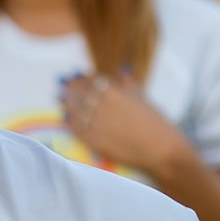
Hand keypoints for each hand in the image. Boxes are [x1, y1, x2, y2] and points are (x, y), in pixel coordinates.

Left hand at [61, 72, 188, 179]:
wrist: (159, 149)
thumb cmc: (155, 122)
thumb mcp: (142, 98)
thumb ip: (128, 84)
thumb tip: (121, 71)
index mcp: (113, 92)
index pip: (92, 81)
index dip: (83, 77)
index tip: (76, 74)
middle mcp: (101, 106)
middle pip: (80, 93)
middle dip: (71, 87)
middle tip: (62, 83)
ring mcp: (96, 123)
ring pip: (75, 109)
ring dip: (67, 102)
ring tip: (60, 97)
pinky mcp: (94, 141)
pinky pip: (77, 129)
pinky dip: (70, 121)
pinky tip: (66, 117)